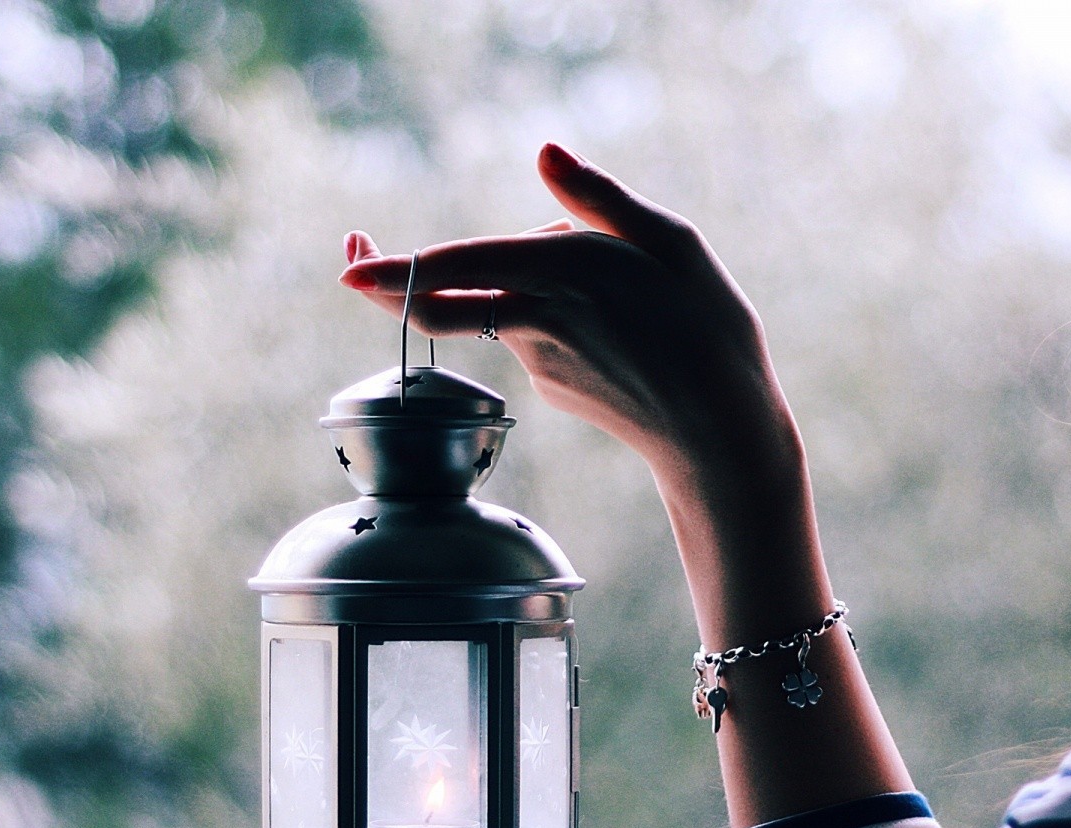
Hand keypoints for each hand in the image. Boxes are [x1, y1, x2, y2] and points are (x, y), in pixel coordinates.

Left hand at [339, 143, 801, 498]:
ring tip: (621, 291)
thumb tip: (544, 154)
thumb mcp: (671, 241)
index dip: (398, 268)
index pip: (460, 266)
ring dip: (522, 284)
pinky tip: (616, 328)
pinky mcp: (548, 387)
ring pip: (503, 304)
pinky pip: (533, 332)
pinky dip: (552, 315)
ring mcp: (537, 361)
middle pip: (440, 306)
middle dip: (388, 286)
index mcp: (565, 271)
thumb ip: (597, 198)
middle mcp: (539, 318)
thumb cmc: (708, 325)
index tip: (349, 264)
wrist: (721, 430)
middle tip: (351, 262)